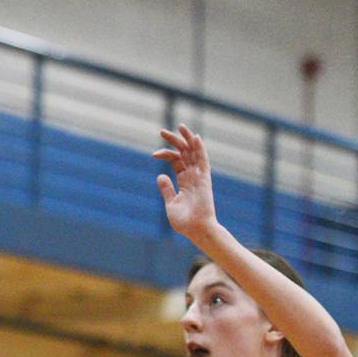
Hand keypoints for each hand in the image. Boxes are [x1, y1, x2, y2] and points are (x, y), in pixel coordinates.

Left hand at [154, 123, 218, 245]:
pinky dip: (200, 149)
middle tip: (162, 131)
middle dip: (174, 141)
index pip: (176, 161)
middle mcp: (193, 176)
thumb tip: (160, 176)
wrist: (196, 229)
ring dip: (187, 139)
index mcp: (184, 181)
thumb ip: (167, 189)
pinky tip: (195, 138)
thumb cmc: (185, 221)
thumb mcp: (171, 203)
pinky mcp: (204, 179)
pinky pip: (203, 161)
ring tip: (180, 126)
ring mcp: (199, 177)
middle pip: (184, 153)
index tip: (153, 154)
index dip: (166, 154)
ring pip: (194, 153)